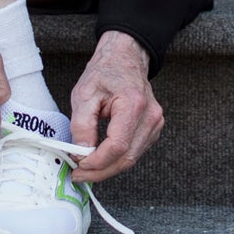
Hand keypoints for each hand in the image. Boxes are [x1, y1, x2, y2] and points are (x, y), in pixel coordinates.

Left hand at [68, 30, 162, 181]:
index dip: (97, 161)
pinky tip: (101, 159)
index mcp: (134, 105)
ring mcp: (155, 124)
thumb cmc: (106, 72)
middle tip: (79, 175)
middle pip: (126, 158)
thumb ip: (82, 125)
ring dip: (107, 168)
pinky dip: (116, 159)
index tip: (78, 164)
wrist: (124, 59)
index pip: (117, 146)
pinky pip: (134, 152)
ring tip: (86, 168)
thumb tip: (81, 152)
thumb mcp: (84, 94)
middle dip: (100, 171)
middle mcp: (150, 117)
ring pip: (131, 159)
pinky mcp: (152, 129)